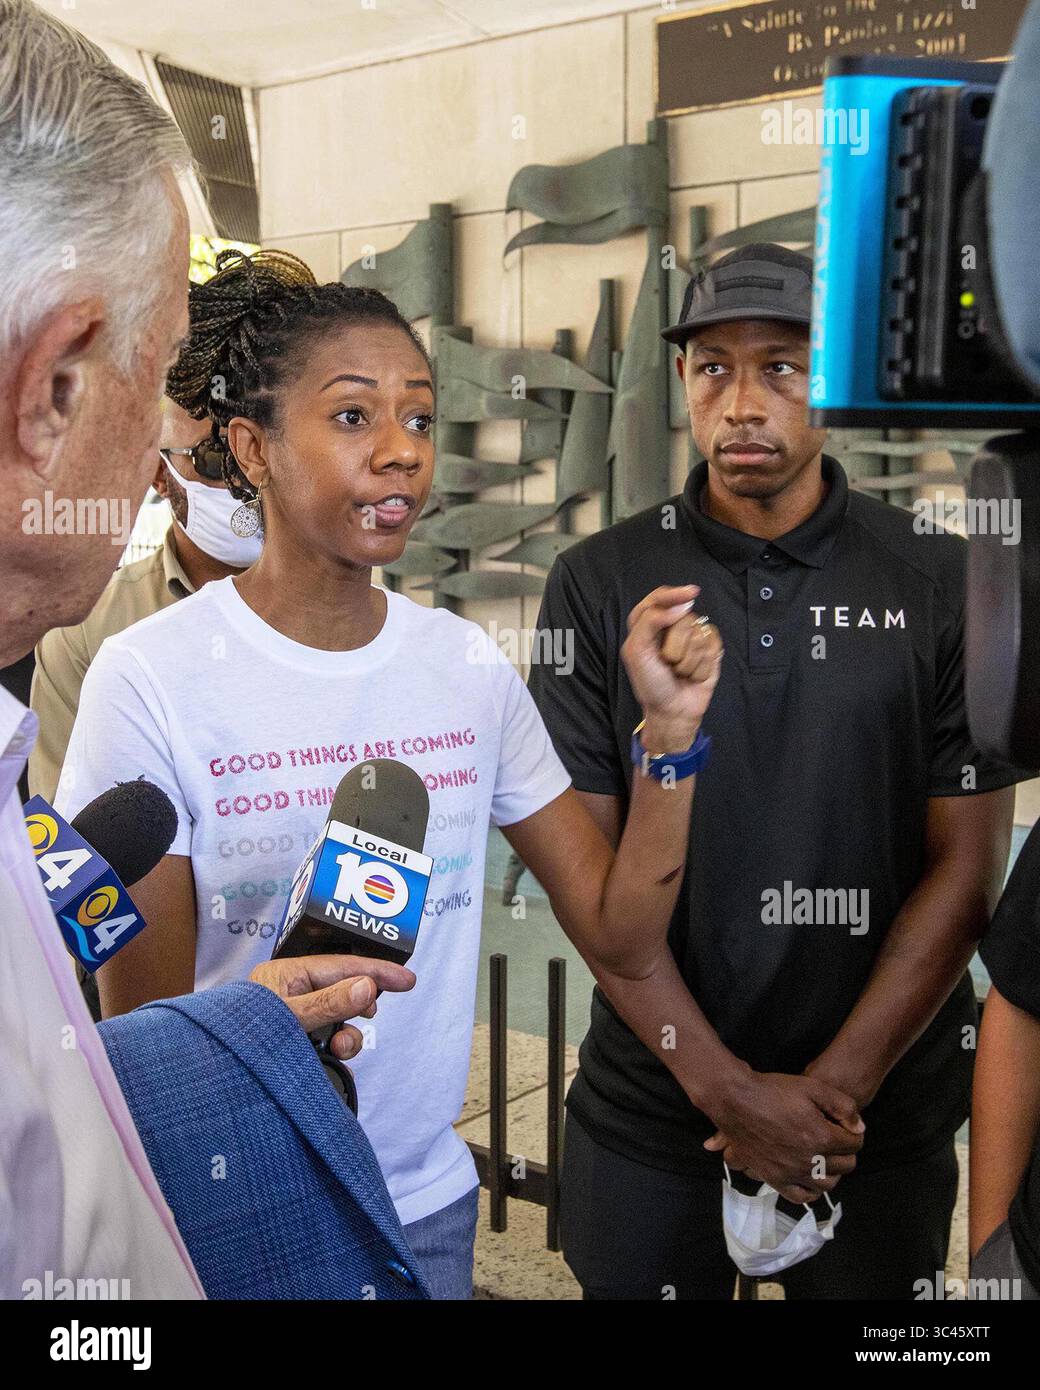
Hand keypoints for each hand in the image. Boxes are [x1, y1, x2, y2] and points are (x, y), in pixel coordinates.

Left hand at [249, 954, 415, 1060]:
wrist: (209, 1080)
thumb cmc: (240, 1038)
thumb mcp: (288, 1018)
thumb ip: (328, 1004)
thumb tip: (367, 987)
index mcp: (287, 975)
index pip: (342, 966)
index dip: (376, 971)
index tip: (407, 980)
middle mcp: (292, 993)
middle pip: (343, 990)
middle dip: (360, 1004)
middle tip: (374, 1014)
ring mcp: (294, 1020)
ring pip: (338, 1020)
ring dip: (347, 1035)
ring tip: (341, 1050)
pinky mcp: (295, 1045)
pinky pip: (327, 1043)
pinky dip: (336, 1052)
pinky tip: (334, 1063)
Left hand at [621, 585, 722, 749]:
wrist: (673, 710)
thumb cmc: (651, 683)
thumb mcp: (637, 651)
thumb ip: (650, 621)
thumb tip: (681, 606)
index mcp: (648, 623)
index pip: (661, 597)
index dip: (674, 594)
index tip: (690, 595)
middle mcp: (672, 626)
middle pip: (683, 618)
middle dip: (675, 645)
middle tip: (667, 663)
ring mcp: (693, 637)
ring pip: (698, 633)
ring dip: (687, 660)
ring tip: (679, 671)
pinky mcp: (710, 649)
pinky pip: (712, 646)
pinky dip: (701, 665)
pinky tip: (694, 674)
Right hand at [704, 1071, 864, 1202]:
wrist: (736, 1099)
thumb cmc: (774, 1090)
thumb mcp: (813, 1087)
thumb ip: (843, 1107)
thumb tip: (859, 1129)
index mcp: (821, 1137)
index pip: (854, 1144)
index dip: (853, 1132)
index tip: (844, 1125)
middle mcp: (809, 1160)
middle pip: (844, 1165)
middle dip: (846, 1151)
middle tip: (837, 1139)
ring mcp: (791, 1173)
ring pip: (826, 1183)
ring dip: (833, 1171)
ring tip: (826, 1156)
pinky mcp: (774, 1179)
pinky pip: (800, 1196)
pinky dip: (811, 1191)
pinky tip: (810, 1177)